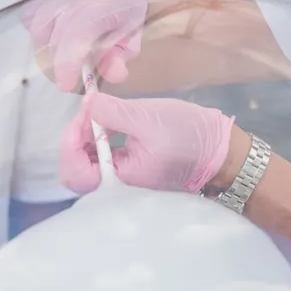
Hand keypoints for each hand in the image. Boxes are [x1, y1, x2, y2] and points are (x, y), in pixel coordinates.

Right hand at [17, 0, 147, 88]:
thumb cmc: (120, 6)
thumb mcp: (130, 33)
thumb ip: (120, 56)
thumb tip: (114, 74)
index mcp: (102, 0)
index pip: (76, 34)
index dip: (67, 63)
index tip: (64, 84)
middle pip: (50, 32)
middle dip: (57, 57)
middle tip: (66, 67)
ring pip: (35, 21)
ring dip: (46, 37)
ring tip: (64, 34)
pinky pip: (26, 5)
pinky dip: (36, 18)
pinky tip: (54, 17)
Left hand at [60, 93, 236, 195]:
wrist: (220, 150)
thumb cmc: (188, 135)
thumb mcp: (148, 117)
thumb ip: (113, 112)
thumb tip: (86, 104)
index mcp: (122, 180)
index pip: (76, 173)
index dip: (70, 143)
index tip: (83, 115)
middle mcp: (118, 186)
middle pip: (76, 170)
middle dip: (75, 139)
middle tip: (88, 112)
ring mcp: (124, 179)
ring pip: (86, 164)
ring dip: (85, 137)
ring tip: (97, 113)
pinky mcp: (129, 169)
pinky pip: (101, 160)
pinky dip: (96, 140)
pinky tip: (106, 123)